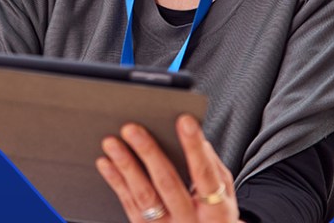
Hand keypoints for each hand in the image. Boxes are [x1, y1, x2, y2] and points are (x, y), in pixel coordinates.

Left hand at [95, 114, 239, 222]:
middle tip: (132, 129)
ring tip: (112, 143)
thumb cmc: (214, 217)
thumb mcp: (226, 196)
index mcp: (216, 212)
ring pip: (144, 197)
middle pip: (168, 185)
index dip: (195, 148)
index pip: (206, 175)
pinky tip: (107, 163)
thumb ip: (213, 168)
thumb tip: (199, 140)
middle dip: (149, 153)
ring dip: (126, 167)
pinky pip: (129, 205)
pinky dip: (116, 182)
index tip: (185, 121)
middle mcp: (189, 221)